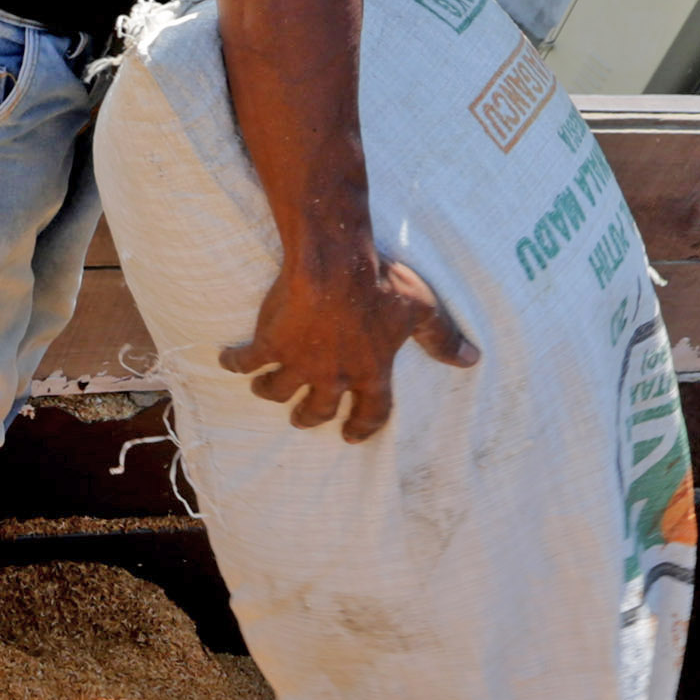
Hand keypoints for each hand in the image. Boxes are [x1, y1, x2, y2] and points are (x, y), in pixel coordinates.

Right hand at [218, 249, 476, 440]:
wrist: (336, 264)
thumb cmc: (382, 284)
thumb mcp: (420, 310)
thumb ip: (443, 337)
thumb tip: (473, 359)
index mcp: (371, 372)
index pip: (371, 413)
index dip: (362, 428)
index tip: (350, 435)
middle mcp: (333, 376)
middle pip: (316, 411)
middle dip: (307, 417)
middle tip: (300, 417)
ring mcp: (298, 363)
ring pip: (276, 393)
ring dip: (271, 392)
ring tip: (266, 387)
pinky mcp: (270, 344)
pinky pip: (245, 363)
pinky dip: (234, 363)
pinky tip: (227, 358)